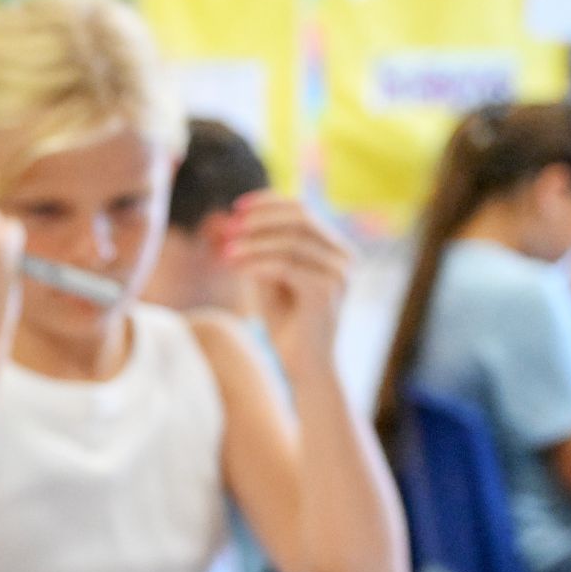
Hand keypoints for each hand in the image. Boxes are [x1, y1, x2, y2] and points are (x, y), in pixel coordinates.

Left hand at [225, 193, 350, 364]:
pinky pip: (287, 266)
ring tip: (226, 251)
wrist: (304, 368)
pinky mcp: (327, 292)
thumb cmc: (286, 323)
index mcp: (334, 248)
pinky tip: (236, 267)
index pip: (303, 210)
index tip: (237, 208)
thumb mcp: (270, 278)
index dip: (269, 203)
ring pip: (292, 241)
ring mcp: (339, 273)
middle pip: (301, 218)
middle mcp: (343, 256)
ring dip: (253, 243)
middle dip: (261, 220)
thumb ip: (261, 250)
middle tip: (229, 227)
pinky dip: (258, 263)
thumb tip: (236, 221)